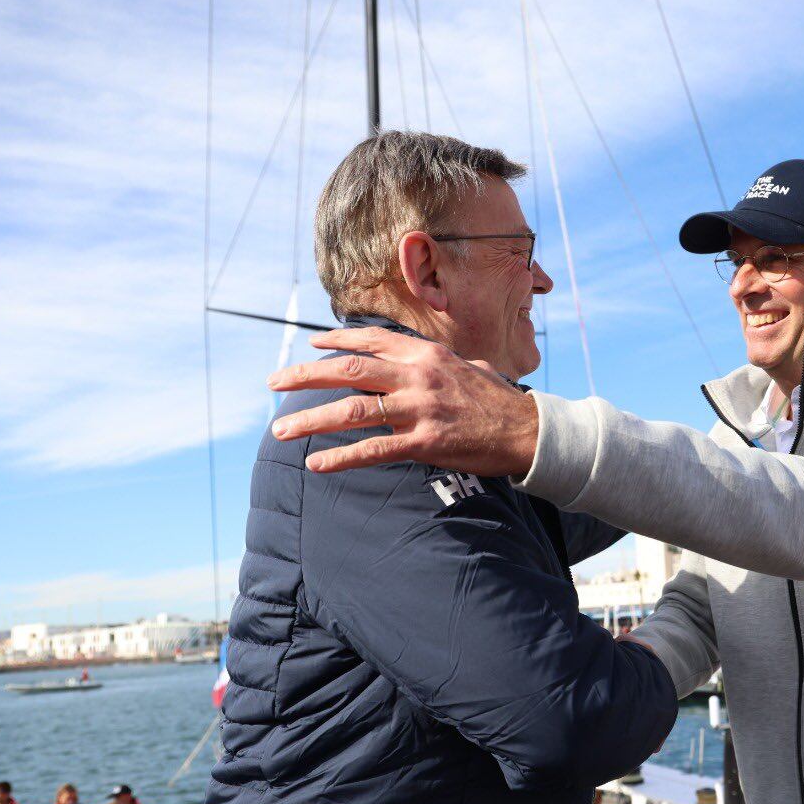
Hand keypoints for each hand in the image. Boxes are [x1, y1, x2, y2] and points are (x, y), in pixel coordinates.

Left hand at [267, 327, 538, 475]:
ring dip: (311, 420)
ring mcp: (420, 409)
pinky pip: (373, 450)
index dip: (336, 341)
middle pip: (348, 370)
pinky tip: (317, 463)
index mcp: (427, 354)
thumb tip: (419, 361)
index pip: (371, 340)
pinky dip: (341, 458)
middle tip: (274, 383)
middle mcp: (418, 376)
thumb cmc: (500, 401)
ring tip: (281, 431)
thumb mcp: (467, 367)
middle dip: (304, 376)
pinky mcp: (425, 443)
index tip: (310, 344)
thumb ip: (437, 364)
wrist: (530, 431)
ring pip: (352, 411)